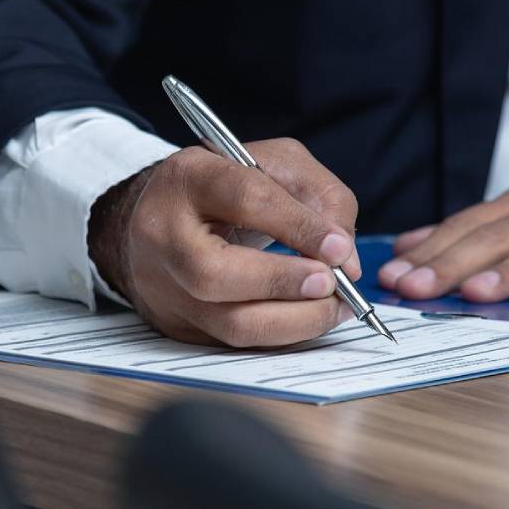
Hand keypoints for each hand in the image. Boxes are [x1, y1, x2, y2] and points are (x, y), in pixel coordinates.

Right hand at [88, 139, 361, 346]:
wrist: (162, 217)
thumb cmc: (228, 188)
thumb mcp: (276, 165)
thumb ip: (320, 197)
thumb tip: (346, 260)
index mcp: (188, 179)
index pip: (244, 199)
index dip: (297, 226)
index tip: (340, 248)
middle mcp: (163, 235)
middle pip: (214, 273)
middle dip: (284, 283)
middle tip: (330, 284)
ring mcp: (164, 287)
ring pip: (228, 323)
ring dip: (293, 322)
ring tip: (333, 308)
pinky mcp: (177, 324)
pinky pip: (235, 343)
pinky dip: (282, 336)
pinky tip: (308, 319)